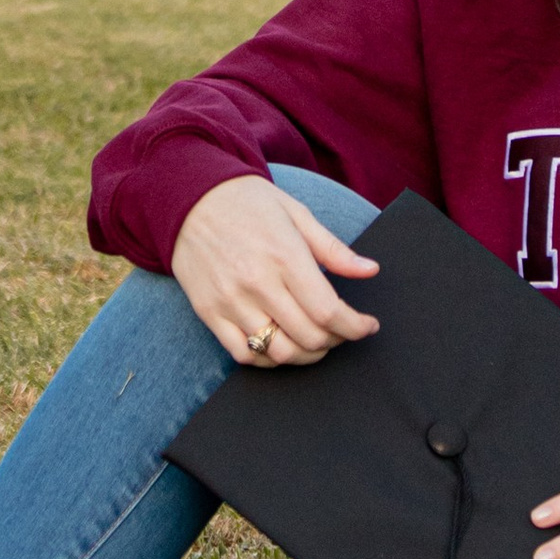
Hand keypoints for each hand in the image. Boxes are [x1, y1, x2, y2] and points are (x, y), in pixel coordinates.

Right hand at [171, 173, 380, 367]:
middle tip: (342, 331)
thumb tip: (370, 270)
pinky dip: (269, 360)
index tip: (367, 326)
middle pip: (308, 336)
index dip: (355, 327)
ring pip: (278, 352)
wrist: (189, 198)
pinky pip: (243, 355)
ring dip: (306, 355)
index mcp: (284, 255)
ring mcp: (230, 301)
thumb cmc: (248, 203)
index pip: (328, 310)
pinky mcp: (209, 312)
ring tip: (316, 341)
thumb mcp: (297, 214)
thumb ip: (334, 249)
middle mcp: (257, 283)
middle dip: (335, 340)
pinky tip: (282, 346)